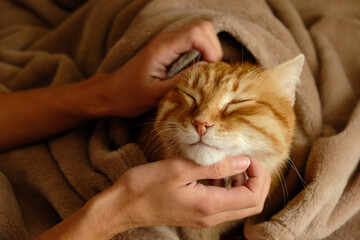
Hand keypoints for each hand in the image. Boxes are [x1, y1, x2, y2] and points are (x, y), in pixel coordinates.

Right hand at [93, 156, 269, 237]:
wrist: (123, 206)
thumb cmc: (146, 186)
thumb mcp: (180, 169)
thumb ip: (214, 166)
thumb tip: (243, 162)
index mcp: (210, 205)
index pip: (253, 197)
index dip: (258, 175)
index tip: (247, 156)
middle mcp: (211, 216)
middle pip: (251, 204)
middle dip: (256, 180)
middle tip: (244, 159)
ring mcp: (204, 217)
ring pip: (239, 205)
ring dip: (241, 183)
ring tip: (228, 163)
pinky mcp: (197, 213)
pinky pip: (223, 203)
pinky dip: (227, 187)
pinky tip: (214, 171)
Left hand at [97, 20, 222, 116]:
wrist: (111, 92)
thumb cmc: (130, 96)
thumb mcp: (157, 94)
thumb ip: (183, 81)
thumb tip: (206, 69)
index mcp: (162, 48)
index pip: (197, 33)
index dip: (211, 49)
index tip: (211, 70)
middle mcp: (166, 39)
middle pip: (202, 28)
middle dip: (213, 48)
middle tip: (211, 72)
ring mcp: (168, 42)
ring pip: (199, 33)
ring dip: (209, 50)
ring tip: (205, 72)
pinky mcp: (169, 48)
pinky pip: (193, 42)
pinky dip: (202, 52)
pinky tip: (198, 71)